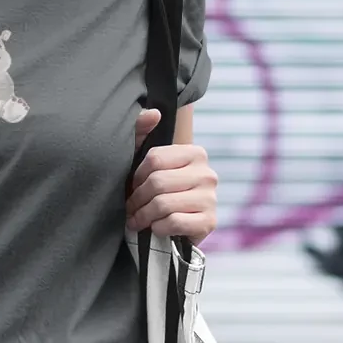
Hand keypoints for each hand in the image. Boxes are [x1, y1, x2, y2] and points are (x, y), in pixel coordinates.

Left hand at [126, 108, 217, 242]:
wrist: (177, 228)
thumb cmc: (158, 192)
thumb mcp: (147, 163)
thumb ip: (142, 132)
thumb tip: (153, 113)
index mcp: (195, 153)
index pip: (154, 159)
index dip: (137, 176)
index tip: (133, 186)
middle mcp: (207, 173)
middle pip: (157, 183)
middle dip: (137, 200)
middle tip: (130, 208)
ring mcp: (211, 198)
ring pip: (163, 204)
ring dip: (144, 216)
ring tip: (138, 220)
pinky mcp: (210, 222)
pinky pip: (173, 222)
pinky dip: (158, 228)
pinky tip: (156, 228)